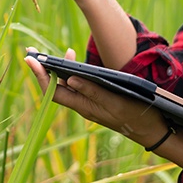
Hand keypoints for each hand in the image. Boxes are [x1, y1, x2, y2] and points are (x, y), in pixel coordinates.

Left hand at [23, 47, 169, 148]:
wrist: (152, 130)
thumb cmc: (136, 116)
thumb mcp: (115, 103)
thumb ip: (94, 92)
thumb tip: (70, 80)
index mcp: (84, 107)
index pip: (54, 91)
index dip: (41, 75)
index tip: (31, 59)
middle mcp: (83, 106)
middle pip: (56, 87)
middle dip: (43, 70)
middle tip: (32, 52)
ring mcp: (89, 103)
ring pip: (66, 86)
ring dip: (57, 70)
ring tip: (51, 54)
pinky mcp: (98, 100)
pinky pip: (78, 86)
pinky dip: (73, 72)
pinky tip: (74, 61)